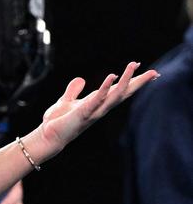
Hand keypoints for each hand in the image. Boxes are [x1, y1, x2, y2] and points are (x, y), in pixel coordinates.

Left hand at [37, 61, 158, 159]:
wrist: (48, 136)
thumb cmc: (57, 122)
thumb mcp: (66, 101)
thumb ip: (73, 91)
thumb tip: (81, 79)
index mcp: (96, 103)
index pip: (118, 91)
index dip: (130, 81)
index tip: (142, 69)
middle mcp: (99, 108)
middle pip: (123, 93)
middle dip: (138, 83)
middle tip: (155, 72)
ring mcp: (93, 111)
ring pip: (115, 95)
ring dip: (125, 80)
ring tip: (133, 66)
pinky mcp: (83, 113)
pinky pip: (97, 99)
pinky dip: (105, 88)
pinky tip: (111, 76)